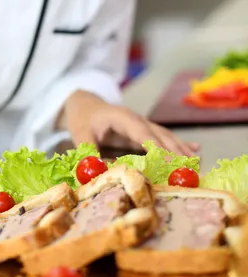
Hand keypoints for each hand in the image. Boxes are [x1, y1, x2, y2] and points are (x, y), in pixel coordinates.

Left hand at [63, 91, 199, 156]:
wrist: (84, 104)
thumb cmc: (83, 118)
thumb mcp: (80, 132)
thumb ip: (87, 150)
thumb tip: (94, 171)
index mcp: (123, 118)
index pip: (142, 133)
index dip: (156, 147)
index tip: (170, 162)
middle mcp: (137, 120)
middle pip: (159, 136)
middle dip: (175, 152)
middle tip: (190, 169)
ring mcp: (142, 125)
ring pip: (165, 137)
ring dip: (181, 150)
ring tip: (197, 163)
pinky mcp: (144, 133)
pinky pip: (163, 139)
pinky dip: (179, 145)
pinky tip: (196, 150)